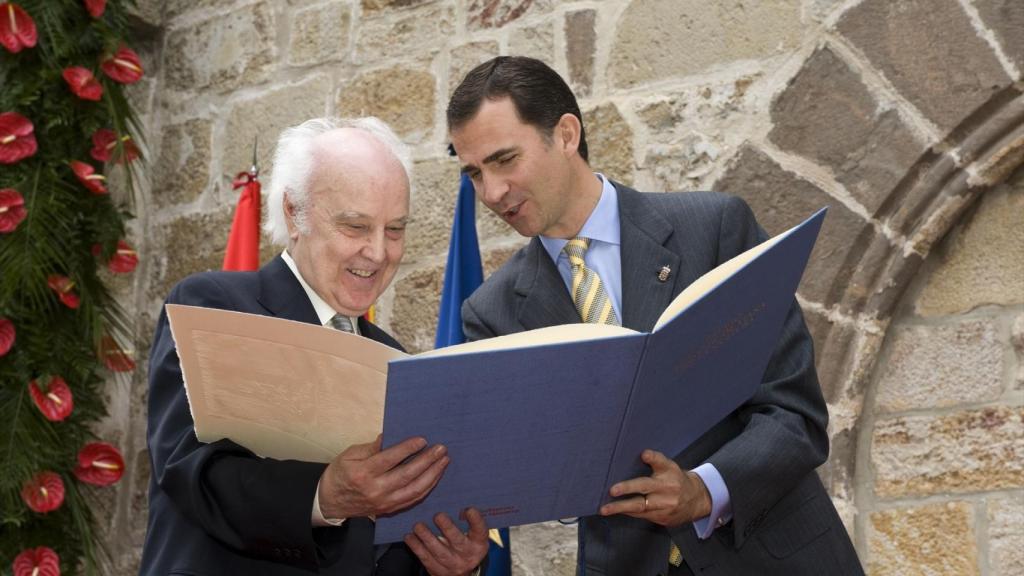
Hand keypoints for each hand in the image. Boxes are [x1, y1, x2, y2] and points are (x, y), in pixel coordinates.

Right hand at [318, 435, 448, 518]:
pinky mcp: (389, 509)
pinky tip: (435, 476)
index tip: (423, 439)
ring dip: (432, 475)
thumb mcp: (349, 455)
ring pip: (414, 490)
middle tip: (441, 449)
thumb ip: (371, 447)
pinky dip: (427, 488)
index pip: (390, 459)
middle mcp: (375, 490)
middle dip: (427, 461)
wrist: (330, 502)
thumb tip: (389, 436)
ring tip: (444, 461)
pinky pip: (413, 499)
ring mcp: (384, 502)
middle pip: (407, 475)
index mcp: (363, 473)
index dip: (408, 449)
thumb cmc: (339, 474)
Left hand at [405, 508, 488, 575]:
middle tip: (438, 515)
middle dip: (447, 528)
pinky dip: (416, 547)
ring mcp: (452, 564)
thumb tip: (453, 494)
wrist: (459, 572)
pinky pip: (425, 558)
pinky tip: (409, 537)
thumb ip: (465, 520)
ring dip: (427, 537)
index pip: (480, 530)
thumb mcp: (472, 535)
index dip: (476, 520)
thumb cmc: (465, 544)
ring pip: (438, 551)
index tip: (469, 509)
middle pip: (458, 541)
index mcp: (478, 543)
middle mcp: (467, 555)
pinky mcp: (437, 570)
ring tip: (418, 526)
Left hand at [599, 449, 711, 526]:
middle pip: (646, 486)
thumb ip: (655, 460)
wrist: (696, 500)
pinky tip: (617, 511)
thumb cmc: (675, 480)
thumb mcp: (669, 467)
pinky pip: (642, 515)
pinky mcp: (663, 518)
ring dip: (621, 507)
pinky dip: (628, 513)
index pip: (660, 462)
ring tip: (605, 509)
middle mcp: (668, 488)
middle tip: (613, 490)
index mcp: (669, 471)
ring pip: (640, 506)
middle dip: (628, 488)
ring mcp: (665, 505)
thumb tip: (639, 454)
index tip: (644, 454)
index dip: (652, 457)